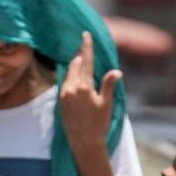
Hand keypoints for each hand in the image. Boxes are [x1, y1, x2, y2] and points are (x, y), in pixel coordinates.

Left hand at [60, 31, 119, 152]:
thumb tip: (116, 71)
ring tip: (82, 62)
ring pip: (68, 72)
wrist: (83, 141)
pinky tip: (76, 78)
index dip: (86, 46)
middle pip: (74, 64)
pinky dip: (71, 76)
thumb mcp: (106, 104)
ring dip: (75, 65)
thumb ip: (108, 85)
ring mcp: (63, 94)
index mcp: (83, 86)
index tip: (85, 34)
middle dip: (80, 55)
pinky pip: (65, 82)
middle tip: (85, 48)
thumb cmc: (98, 123)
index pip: (85, 61)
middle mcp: (70, 88)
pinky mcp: (60, 100)